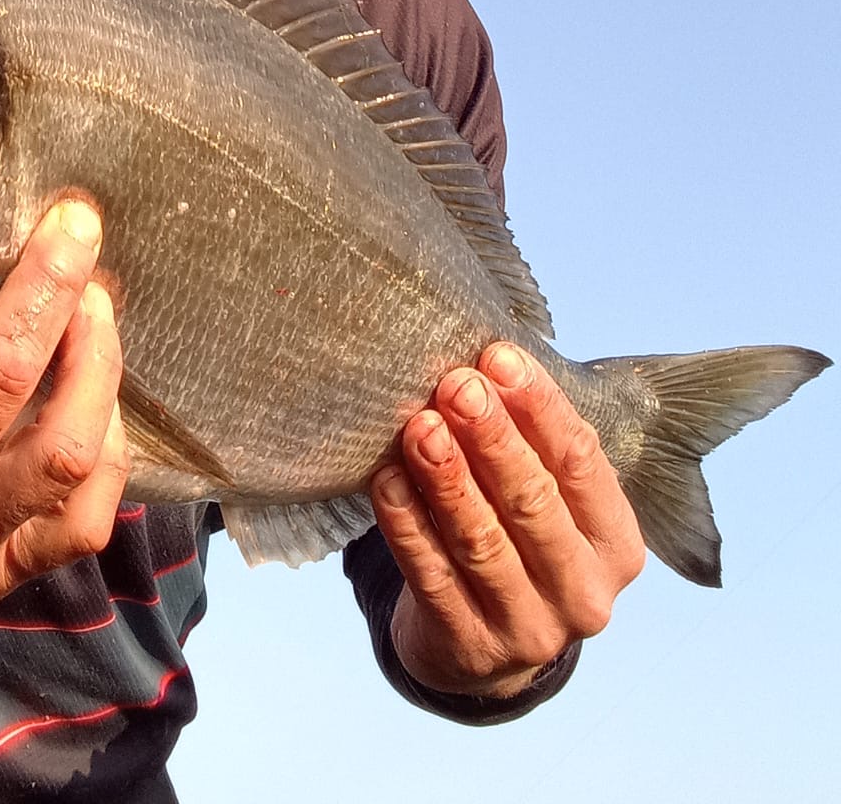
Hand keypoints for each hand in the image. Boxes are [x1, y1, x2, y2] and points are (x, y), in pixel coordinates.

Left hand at [371, 342, 645, 699]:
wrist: (488, 647)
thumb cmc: (520, 536)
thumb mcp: (553, 497)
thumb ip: (538, 438)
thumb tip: (489, 356)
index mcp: (616, 544)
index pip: (581, 462)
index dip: (539, 407)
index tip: (496, 358)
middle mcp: (583, 593)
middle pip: (533, 501)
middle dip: (492, 437)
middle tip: (454, 385)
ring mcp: (529, 629)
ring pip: (482, 542)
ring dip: (447, 478)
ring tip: (418, 427)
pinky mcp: (470, 648)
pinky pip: (433, 578)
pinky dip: (407, 526)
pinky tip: (387, 482)